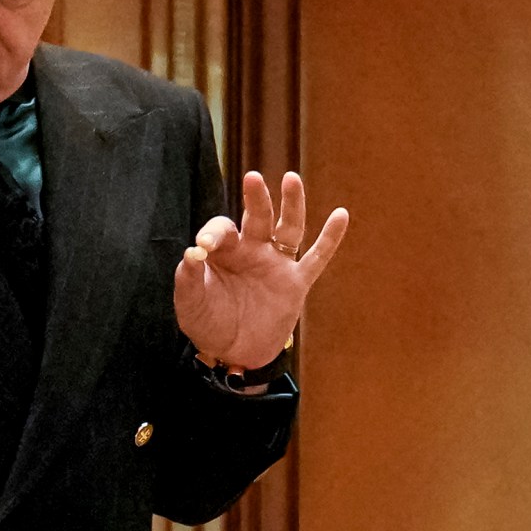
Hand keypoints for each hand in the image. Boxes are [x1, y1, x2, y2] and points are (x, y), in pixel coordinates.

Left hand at [175, 171, 348, 369]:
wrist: (234, 352)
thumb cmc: (208, 324)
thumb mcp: (190, 305)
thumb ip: (189, 280)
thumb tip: (191, 253)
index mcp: (224, 252)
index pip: (222, 230)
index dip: (213, 233)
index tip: (204, 245)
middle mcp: (251, 250)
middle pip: (256, 217)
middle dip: (255, 198)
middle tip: (252, 178)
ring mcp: (276, 264)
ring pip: (288, 228)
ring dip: (291, 204)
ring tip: (291, 179)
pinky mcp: (296, 283)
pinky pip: (316, 257)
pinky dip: (330, 238)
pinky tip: (341, 215)